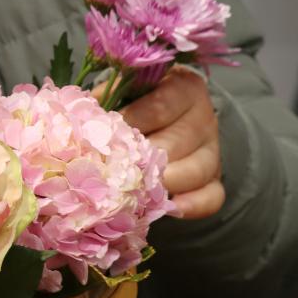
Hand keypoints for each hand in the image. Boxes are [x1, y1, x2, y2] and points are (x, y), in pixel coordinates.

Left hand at [121, 68, 224, 219]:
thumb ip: (110, 97)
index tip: (108, 133)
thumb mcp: (126, 89)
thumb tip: (83, 116)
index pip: (160, 106)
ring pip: (195, 171)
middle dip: (143, 159)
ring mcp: (212, 151)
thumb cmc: (138, 100)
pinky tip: (170, 208)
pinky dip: (192, 205)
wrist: (169, 116)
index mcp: (184, 89)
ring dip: (162, 184)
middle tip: (113, 170)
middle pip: (176, 142)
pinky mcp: (215, 179)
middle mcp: (204, 119)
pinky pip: (212, 197)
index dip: (133, 120)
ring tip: (134, 191)